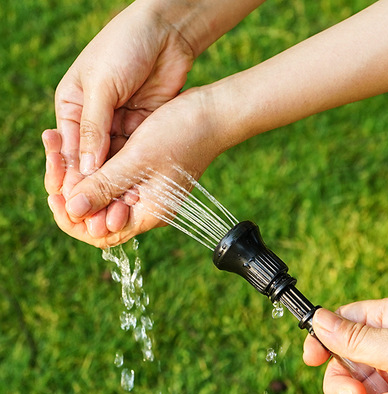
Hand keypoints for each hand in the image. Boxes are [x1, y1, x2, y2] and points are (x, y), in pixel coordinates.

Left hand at [43, 88, 223, 247]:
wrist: (211, 112)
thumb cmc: (181, 135)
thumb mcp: (138, 160)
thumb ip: (105, 186)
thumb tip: (72, 210)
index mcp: (148, 213)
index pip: (101, 233)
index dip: (74, 219)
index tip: (55, 194)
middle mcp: (144, 206)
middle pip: (97, 214)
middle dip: (71, 195)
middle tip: (53, 165)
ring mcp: (143, 188)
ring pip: (100, 192)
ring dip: (76, 175)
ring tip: (56, 148)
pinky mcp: (141, 170)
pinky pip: (108, 175)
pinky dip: (90, 164)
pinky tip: (75, 145)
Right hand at [49, 0, 194, 199]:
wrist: (165, 33)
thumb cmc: (125, 48)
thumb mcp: (103, 86)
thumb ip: (93, 127)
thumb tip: (85, 169)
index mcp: (72, 105)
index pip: (67, 149)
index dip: (71, 175)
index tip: (75, 200)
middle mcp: (93, 119)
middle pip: (90, 161)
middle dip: (94, 184)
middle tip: (96, 210)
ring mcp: (118, 125)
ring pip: (112, 163)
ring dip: (114, 183)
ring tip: (116, 206)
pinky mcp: (141, 129)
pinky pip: (133, 156)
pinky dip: (132, 172)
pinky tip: (134, 189)